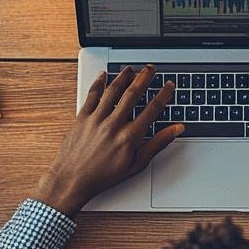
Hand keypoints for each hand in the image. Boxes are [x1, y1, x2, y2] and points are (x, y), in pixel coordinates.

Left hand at [33, 65, 182, 215]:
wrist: (73, 180)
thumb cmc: (104, 176)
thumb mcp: (136, 165)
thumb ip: (157, 144)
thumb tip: (175, 130)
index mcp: (129, 136)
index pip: (152, 109)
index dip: (163, 95)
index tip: (169, 86)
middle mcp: (113, 124)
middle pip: (133, 94)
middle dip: (144, 78)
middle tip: (151, 69)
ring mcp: (96, 119)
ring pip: (113, 91)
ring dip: (123, 76)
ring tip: (131, 69)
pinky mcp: (82, 118)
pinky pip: (92, 95)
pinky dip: (98, 83)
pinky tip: (103, 75)